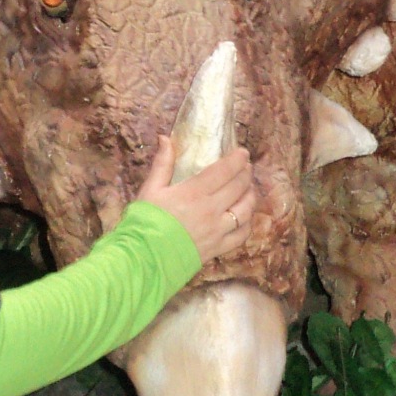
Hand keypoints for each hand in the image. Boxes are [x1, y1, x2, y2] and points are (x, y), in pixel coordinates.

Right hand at [135, 136, 255, 263]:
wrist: (145, 258)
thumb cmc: (146, 221)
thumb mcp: (151, 189)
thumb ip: (162, 163)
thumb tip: (166, 138)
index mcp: (195, 192)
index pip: (225, 171)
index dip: (238, 160)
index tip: (243, 153)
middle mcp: (212, 210)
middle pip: (239, 187)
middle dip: (246, 174)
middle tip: (246, 167)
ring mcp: (218, 230)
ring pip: (245, 210)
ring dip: (250, 196)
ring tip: (248, 189)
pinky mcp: (218, 248)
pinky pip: (241, 234)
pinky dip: (247, 223)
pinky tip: (244, 217)